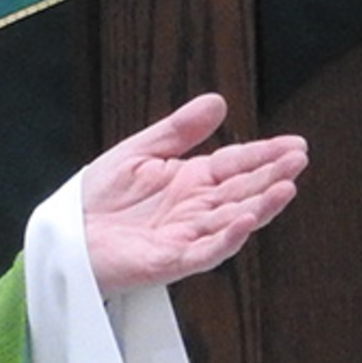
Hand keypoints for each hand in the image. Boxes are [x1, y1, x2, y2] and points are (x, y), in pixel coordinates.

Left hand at [81, 93, 307, 292]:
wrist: (63, 235)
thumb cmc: (96, 198)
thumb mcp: (138, 152)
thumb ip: (178, 130)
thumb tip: (218, 102)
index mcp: (189, 182)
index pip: (235, 165)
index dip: (265, 154)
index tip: (295, 144)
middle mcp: (194, 209)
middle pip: (242, 191)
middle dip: (271, 175)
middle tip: (298, 159)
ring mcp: (186, 236)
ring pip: (232, 221)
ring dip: (261, 205)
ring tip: (286, 187)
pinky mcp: (170, 261)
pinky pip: (206, 252)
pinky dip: (227, 238)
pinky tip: (246, 220)